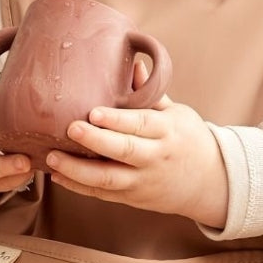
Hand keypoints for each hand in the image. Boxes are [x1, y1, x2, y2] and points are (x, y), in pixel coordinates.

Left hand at [45, 64, 228, 226]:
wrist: (210, 182)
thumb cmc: (188, 139)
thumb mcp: (177, 113)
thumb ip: (151, 94)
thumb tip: (134, 64)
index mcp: (167, 131)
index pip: (141, 124)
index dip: (117, 120)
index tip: (93, 112)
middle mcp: (155, 157)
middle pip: (124, 151)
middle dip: (96, 141)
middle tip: (70, 129)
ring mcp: (143, 181)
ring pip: (109, 179)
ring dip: (78, 170)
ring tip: (52, 158)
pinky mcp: (132, 198)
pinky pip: (102, 194)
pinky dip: (78, 186)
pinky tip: (58, 175)